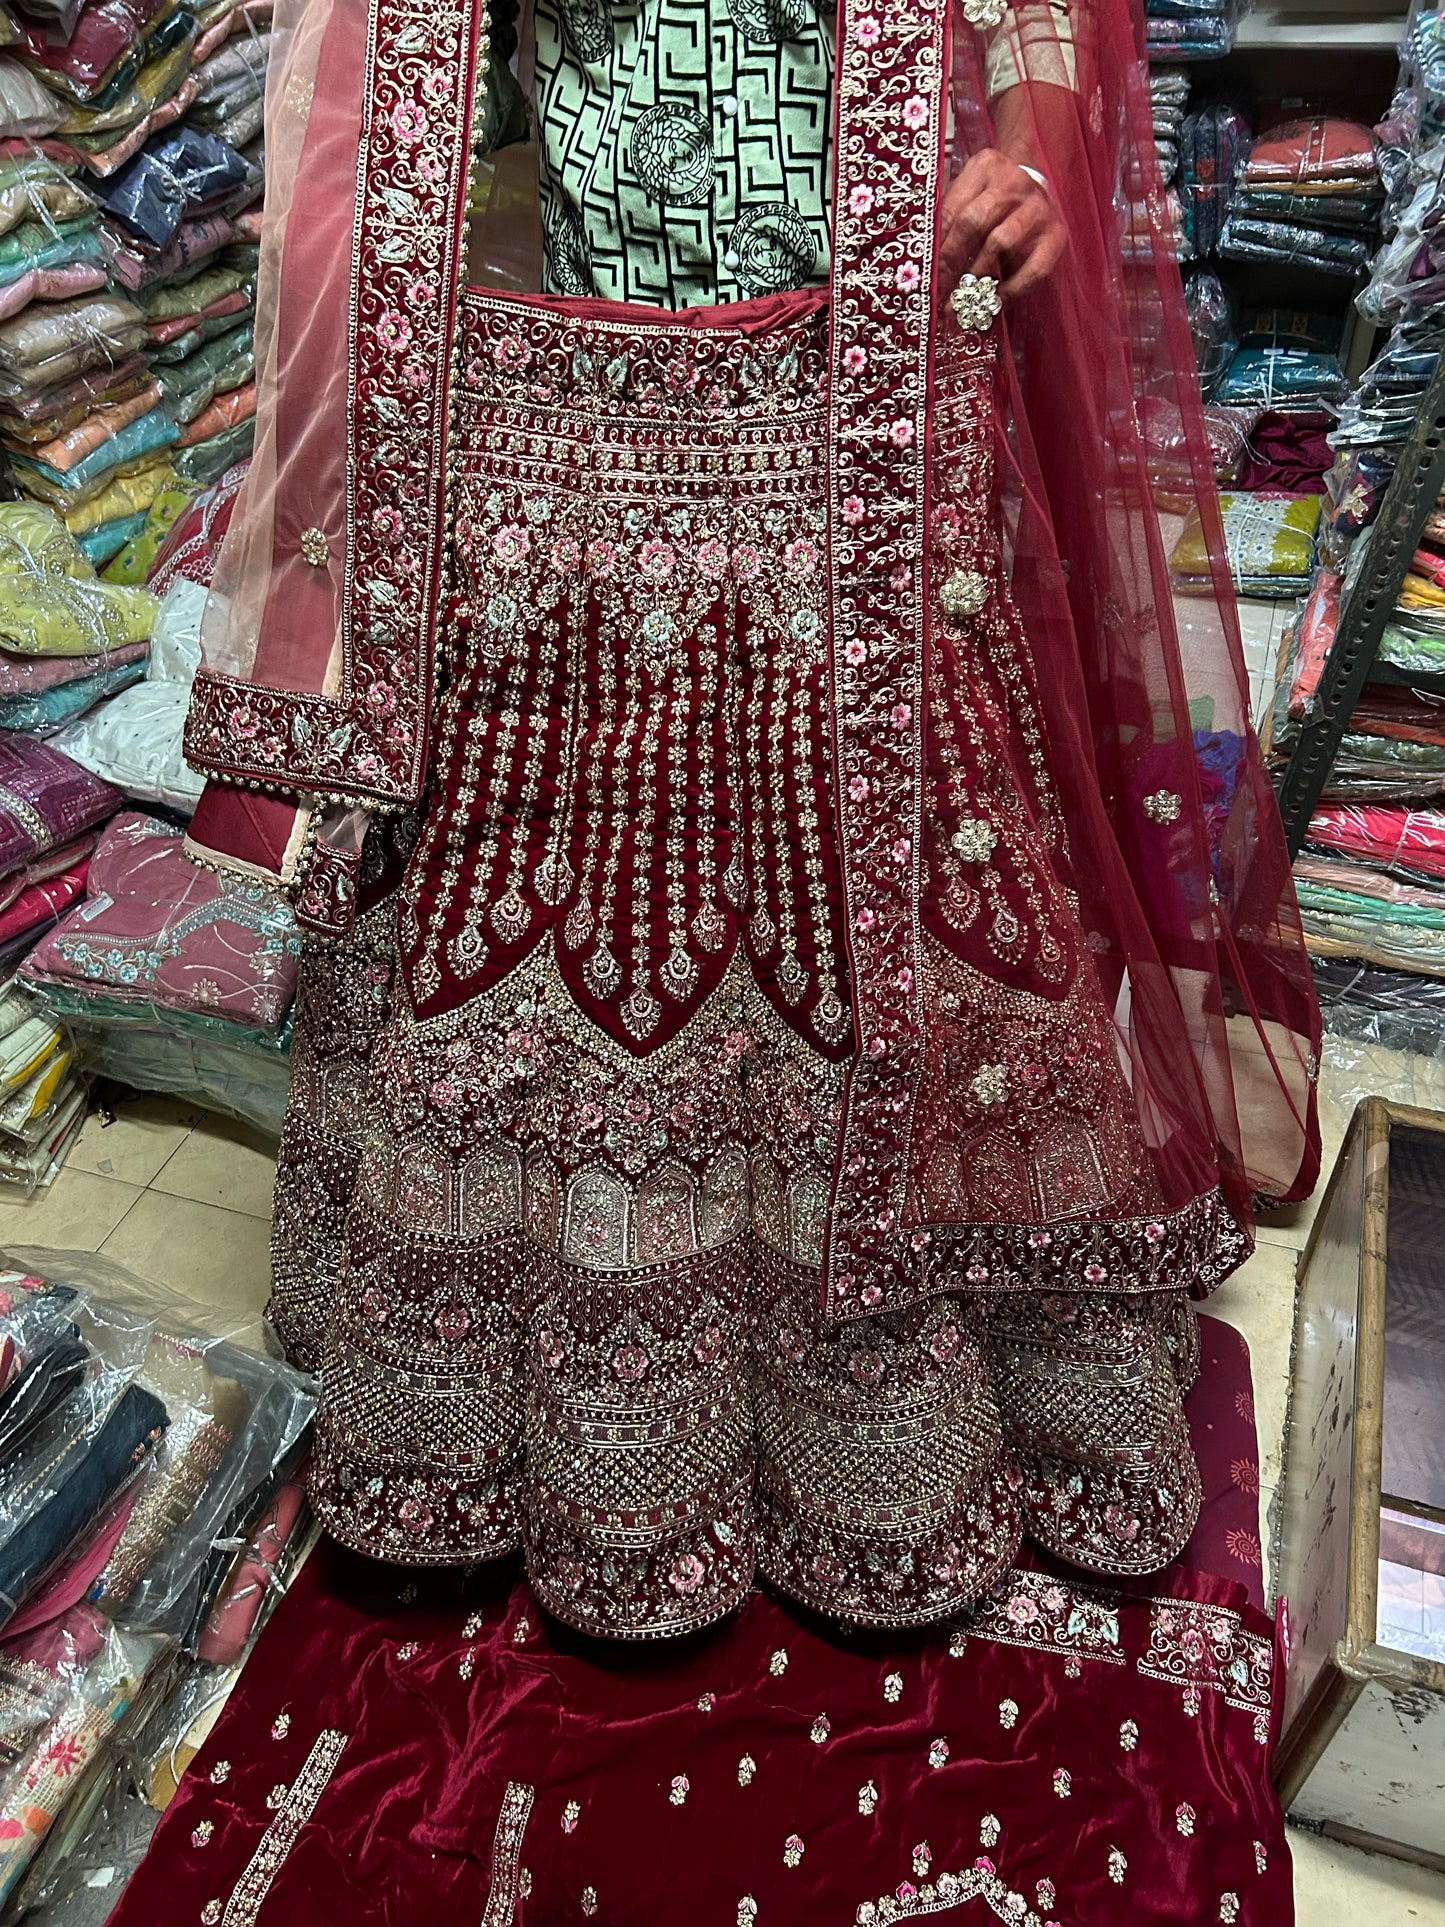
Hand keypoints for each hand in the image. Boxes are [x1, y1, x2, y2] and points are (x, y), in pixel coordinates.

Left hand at [939, 148, 1065, 299]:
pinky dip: (1013, 289)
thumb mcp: (969, 194)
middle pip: (974, 222)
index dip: (937, 247)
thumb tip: (925, 264)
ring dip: (978, 275)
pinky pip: (1034, 269)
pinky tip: (996, 301)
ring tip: (964, 299)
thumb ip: (949, 219)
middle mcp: (1014, 182)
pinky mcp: (1056, 235)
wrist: (1039, 187)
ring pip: (1001, 243)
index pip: (953, 209)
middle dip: (953, 262)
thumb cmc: (993, 199)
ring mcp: (1038, 208)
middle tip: (941, 291)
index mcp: (986, 167)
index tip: (927, 277)